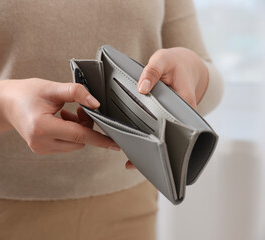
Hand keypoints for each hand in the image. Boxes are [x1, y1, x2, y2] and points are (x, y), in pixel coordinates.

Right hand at [0, 78, 119, 153]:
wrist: (5, 103)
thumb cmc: (26, 93)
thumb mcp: (51, 88)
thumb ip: (76, 93)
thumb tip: (97, 104)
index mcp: (42, 127)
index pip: (79, 135)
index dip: (100, 138)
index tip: (116, 144)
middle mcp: (41, 143)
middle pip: (78, 141)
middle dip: (85, 126)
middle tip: (79, 108)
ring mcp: (40, 149)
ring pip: (73, 145)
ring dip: (77, 130)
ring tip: (66, 112)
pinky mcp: (41, 150)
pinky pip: (65, 145)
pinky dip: (69, 134)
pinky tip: (61, 119)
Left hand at [126, 47, 208, 169]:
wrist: (184, 63)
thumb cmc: (174, 62)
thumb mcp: (162, 59)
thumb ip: (152, 71)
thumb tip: (142, 88)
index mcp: (185, 103)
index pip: (178, 126)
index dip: (165, 141)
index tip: (151, 152)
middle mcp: (181, 115)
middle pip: (169, 137)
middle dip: (154, 152)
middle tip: (134, 163)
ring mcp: (172, 117)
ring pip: (162, 137)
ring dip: (147, 149)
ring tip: (130, 163)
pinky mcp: (163, 117)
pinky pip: (155, 129)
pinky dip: (144, 137)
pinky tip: (130, 146)